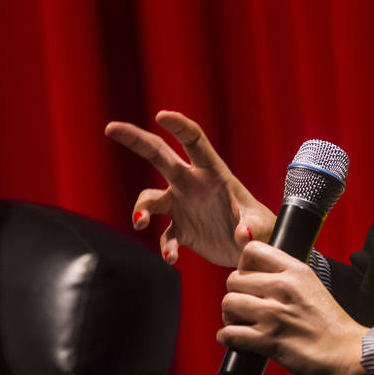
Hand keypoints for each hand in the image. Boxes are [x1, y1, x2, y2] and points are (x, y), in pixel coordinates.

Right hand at [105, 110, 275, 267]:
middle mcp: (192, 184)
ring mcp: (183, 205)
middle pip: (160, 156)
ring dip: (141, 209)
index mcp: (213, 172)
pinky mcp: (181, 230)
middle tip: (111, 127)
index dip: (179, 126)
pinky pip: (163, 235)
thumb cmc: (262, 228)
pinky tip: (173, 258)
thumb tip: (243, 235)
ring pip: (149, 199)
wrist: (253, 250)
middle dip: (136, 139)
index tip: (161, 116)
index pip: (194, 141)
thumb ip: (251, 228)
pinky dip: (165, 247)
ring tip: (140, 221)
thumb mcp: (260, 226)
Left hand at [218, 242, 368, 374]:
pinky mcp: (267, 340)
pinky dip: (227, 337)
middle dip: (236, 294)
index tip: (249, 278)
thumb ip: (286, 276)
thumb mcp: (311, 285)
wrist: (346, 353)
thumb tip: (258, 275)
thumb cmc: (331, 324)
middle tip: (245, 306)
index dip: (244, 265)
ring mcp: (273, 313)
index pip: (252, 250)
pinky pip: (229, 332)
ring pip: (228, 303)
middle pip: (234, 279)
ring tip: (241, 322)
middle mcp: (282, 287)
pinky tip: (237, 338)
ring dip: (230, 315)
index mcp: (295, 270)